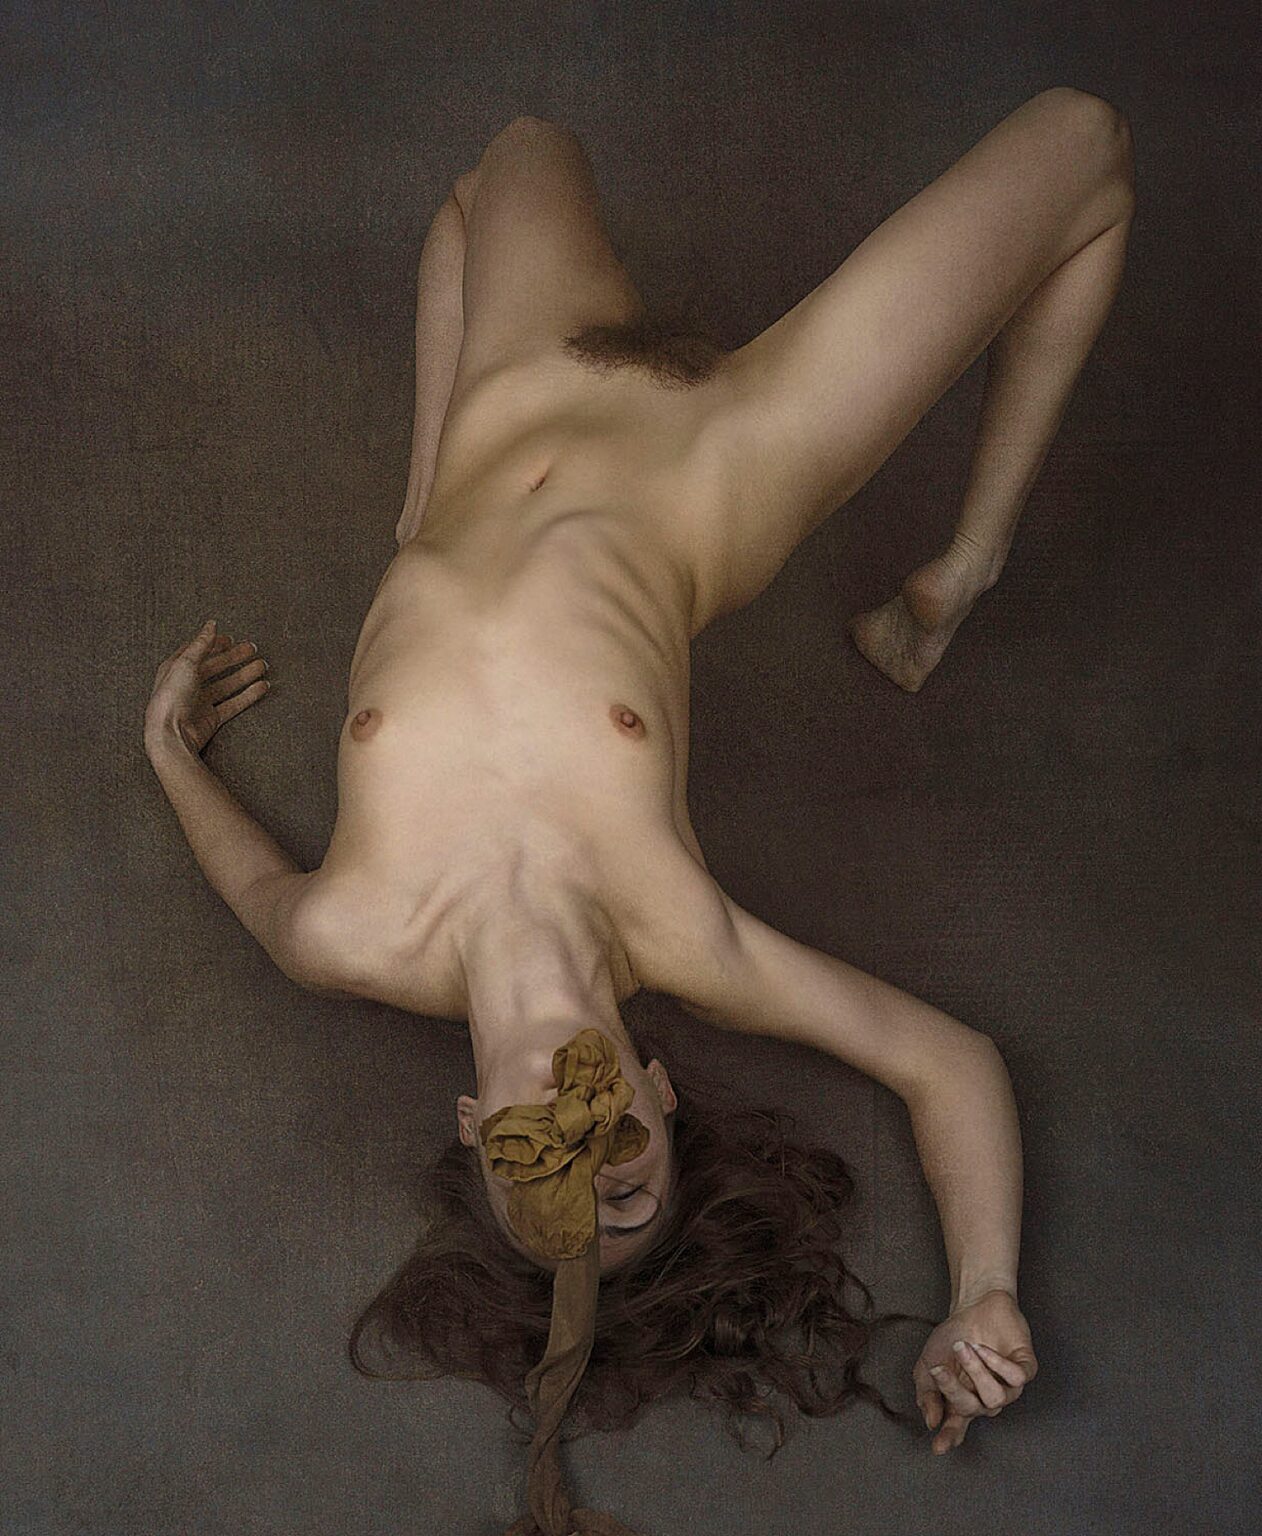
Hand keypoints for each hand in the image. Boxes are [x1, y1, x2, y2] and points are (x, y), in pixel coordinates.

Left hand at [144, 618, 269, 755]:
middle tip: (252, 649)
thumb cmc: (171, 699)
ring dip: (245, 674)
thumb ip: (202, 643)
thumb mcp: (186, 663)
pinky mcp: (211, 717)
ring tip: (262, 666)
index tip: (230, 638)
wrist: (171, 733)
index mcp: (176, 669)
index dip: (213, 643)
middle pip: (216, 667)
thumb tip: (211, 625)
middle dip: (234, 657)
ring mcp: (200, 702)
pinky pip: (234, 703)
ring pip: (227, 684)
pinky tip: (261, 687)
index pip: (197, 651)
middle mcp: (187, 685)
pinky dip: (249, 695)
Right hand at [911, 1288, 1037, 1454]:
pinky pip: (1016, 1378)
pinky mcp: (1024, 1370)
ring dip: (976, 1371)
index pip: (957, 1425)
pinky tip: (984, 1348)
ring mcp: (1007, 1386)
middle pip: (973, 1409)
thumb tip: (931, 1420)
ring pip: (996, 1397)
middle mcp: (986, 1398)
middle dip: (954, 1388)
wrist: (975, 1305)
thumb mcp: (929, 1362)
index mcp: (964, 1399)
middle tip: (940, 1368)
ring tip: (964, 1349)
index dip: (949, 1436)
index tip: (938, 1447)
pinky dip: (997, 1362)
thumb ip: (927, 1392)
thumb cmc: (954, 1335)